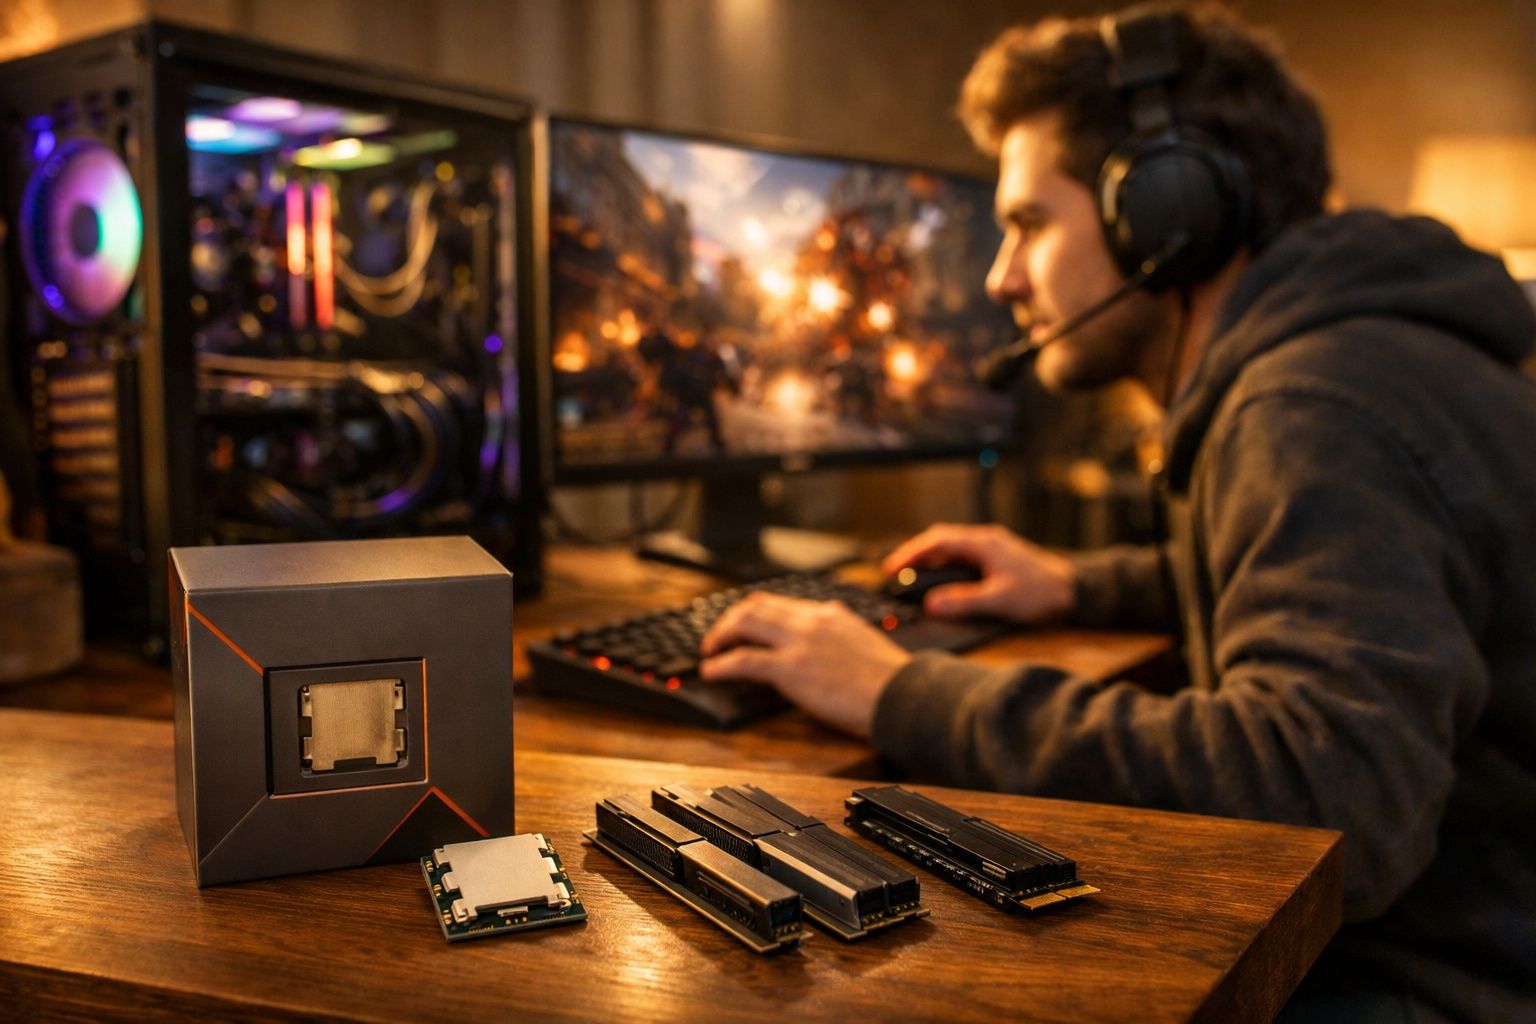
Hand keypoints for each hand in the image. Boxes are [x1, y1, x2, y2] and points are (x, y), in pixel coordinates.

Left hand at [698, 593, 909, 738]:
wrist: (905, 696)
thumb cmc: (893, 682)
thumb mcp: (862, 646)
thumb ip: (837, 641)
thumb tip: (817, 655)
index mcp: (830, 613)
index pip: (782, 603)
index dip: (756, 612)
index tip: (744, 622)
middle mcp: (812, 619)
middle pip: (756, 605)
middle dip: (731, 619)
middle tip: (718, 636)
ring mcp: (800, 642)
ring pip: (744, 623)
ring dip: (720, 635)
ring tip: (710, 651)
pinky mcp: (791, 668)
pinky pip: (743, 659)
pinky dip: (722, 664)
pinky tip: (712, 672)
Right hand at [882, 523, 1075, 622]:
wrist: (1076, 590)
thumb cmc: (1041, 592)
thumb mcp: (999, 599)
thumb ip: (963, 602)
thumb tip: (931, 604)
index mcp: (983, 543)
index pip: (937, 542)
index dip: (911, 554)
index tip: (892, 568)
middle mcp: (986, 541)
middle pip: (941, 541)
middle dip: (917, 556)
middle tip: (897, 573)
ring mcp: (993, 549)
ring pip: (953, 550)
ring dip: (932, 562)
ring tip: (914, 579)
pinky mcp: (999, 561)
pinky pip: (965, 560)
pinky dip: (948, 569)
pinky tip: (944, 585)